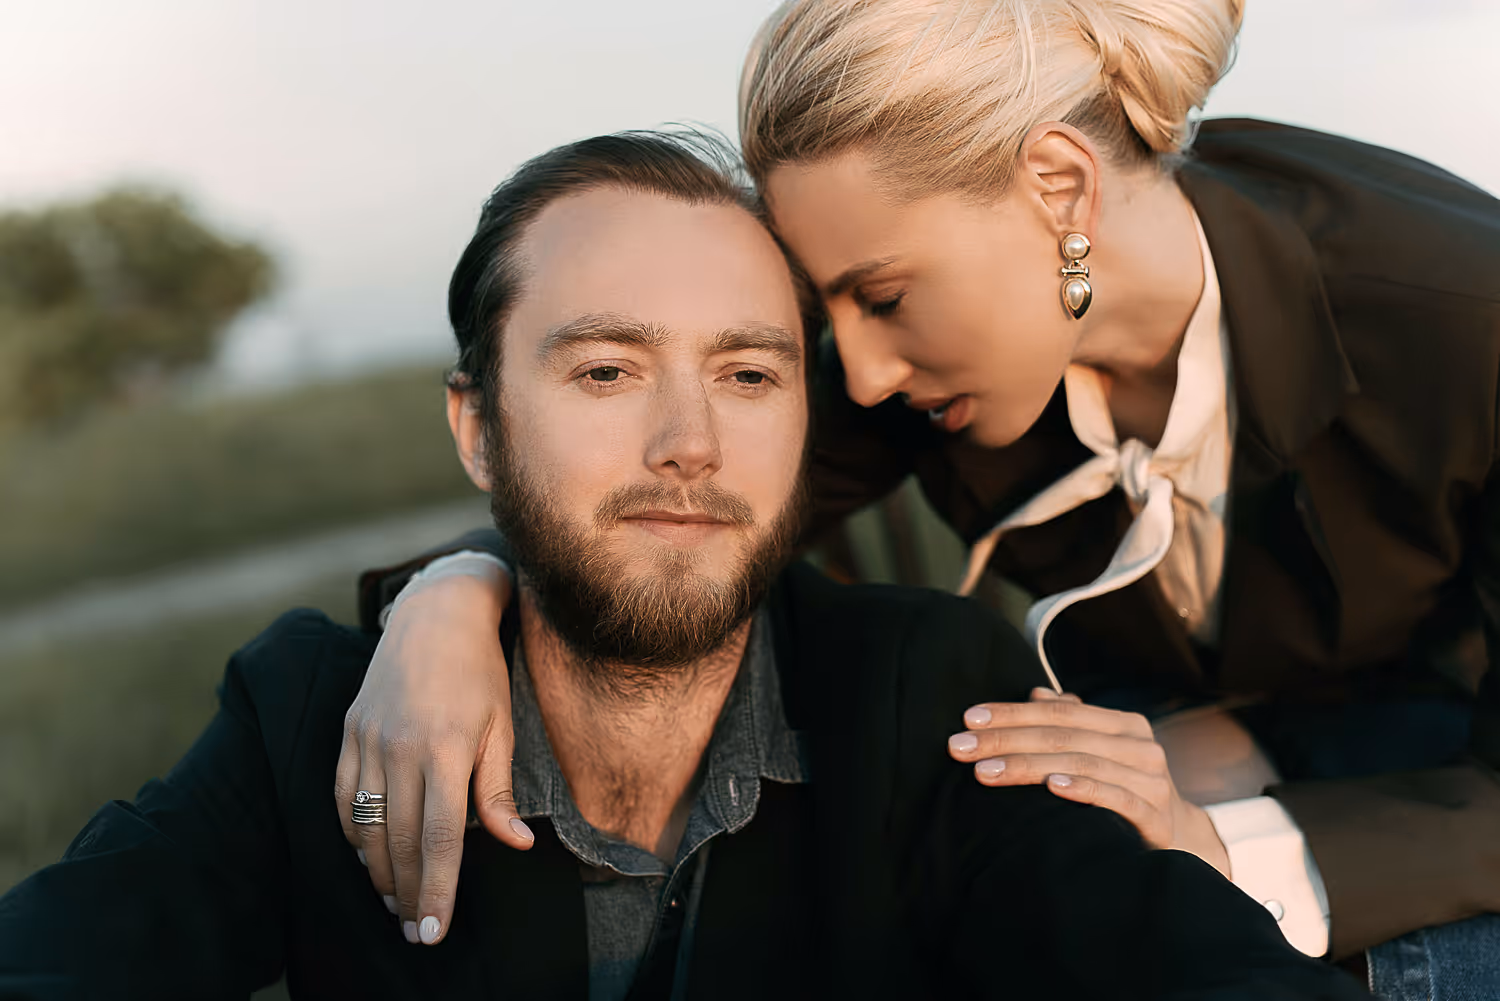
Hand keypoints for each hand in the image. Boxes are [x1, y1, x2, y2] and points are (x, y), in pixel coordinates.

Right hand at [333, 566, 529, 947]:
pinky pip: (341, 798)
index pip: (439, 838)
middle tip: (417, 931)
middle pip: (399, 841)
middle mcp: (399, 747)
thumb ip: (499, 790)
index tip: (435, 930)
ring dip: (379, 873)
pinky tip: (369, 856)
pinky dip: (353, 834)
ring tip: (396, 904)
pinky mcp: (348, 733)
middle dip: (408, 894)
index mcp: (444, 748)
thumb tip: (517, 844)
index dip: (437, 889)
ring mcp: (367, 740)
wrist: (435, 614)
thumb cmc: (479, 672)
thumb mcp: (500, 726)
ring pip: (365, 826)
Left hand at [947, 687, 1230, 877]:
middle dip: (1005, 739)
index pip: (1058, 711)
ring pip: (1081, 763)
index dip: (1011, 712)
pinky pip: (1117, 798)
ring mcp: (1151, 781)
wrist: (1175, 840)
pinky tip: (1052, 787)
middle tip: (960, 747)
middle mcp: (1140, 747)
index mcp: (1123, 725)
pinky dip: (1084, 789)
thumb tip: (1036, 694)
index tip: (968, 719)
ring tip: (985, 772)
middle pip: (1062, 736)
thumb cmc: (1124, 789)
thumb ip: (1069, 722)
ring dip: (1028, 766)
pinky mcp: (1156, 816)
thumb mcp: (1098, 752)